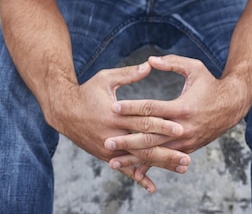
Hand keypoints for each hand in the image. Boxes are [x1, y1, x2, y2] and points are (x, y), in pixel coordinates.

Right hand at [57, 61, 189, 192]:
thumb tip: (149, 65)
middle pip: (145, 145)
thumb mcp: (106, 78)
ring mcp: (110, 148)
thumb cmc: (87, 91)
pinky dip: (139, 177)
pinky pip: (125, 169)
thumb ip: (129, 74)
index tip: (180, 128)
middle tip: (187, 156)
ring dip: (161, 165)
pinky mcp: (106, 156)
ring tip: (182, 167)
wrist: (64, 111)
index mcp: (116, 114)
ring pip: (139, 160)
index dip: (162, 125)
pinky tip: (152, 187)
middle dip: (167, 151)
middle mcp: (113, 134)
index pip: (143, 121)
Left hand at [104, 55, 244, 171]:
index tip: (113, 108)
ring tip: (113, 161)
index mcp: (182, 107)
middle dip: (127, 140)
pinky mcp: (187, 149)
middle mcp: (183, 128)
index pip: (151, 109)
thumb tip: (149, 60)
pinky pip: (165, 159)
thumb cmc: (210, 83)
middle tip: (107, 141)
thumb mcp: (194, 67)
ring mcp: (185, 142)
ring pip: (156, 153)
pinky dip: (150, 165)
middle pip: (150, 136)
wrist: (232, 105)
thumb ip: (171, 63)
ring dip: (134, 158)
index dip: (132, 108)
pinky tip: (134, 171)